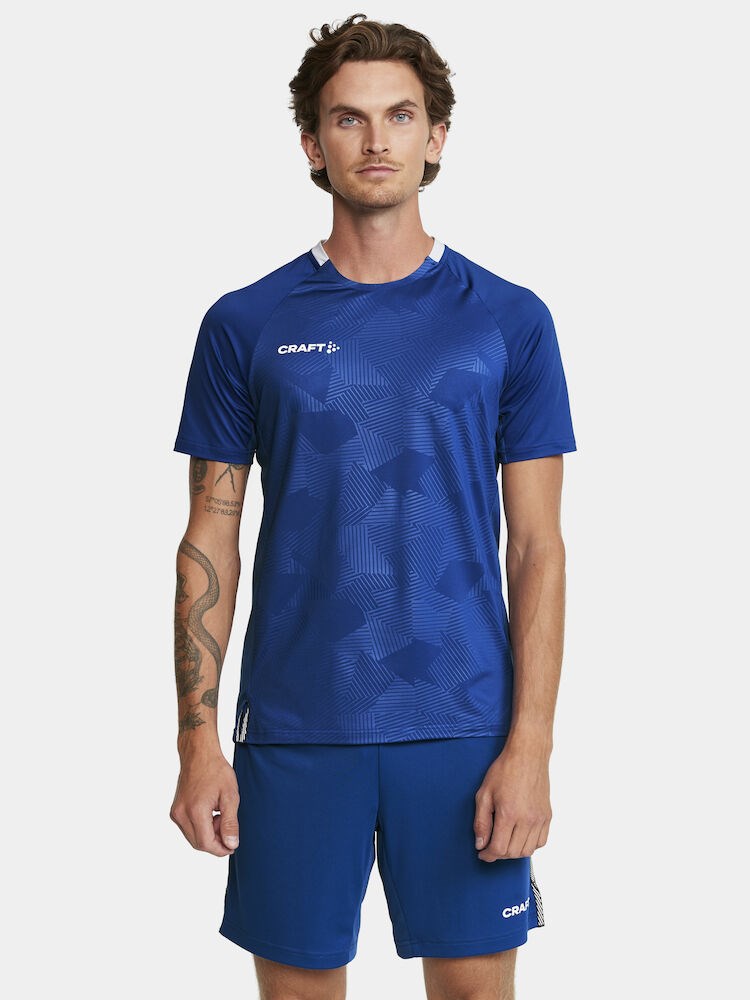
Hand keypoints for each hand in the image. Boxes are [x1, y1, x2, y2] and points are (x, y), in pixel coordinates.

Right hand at [170, 750, 239, 856]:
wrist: (199, 754)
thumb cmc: (216, 770)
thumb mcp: (230, 796)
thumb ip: (230, 822)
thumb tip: (231, 844)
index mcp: (195, 810)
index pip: (206, 843)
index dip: (221, 849)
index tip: (233, 845)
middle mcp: (181, 814)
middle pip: (198, 843)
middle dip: (215, 841)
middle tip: (228, 826)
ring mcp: (176, 812)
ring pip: (193, 837)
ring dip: (208, 834)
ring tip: (219, 815)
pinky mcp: (175, 810)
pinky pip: (188, 828)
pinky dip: (201, 827)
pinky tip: (211, 813)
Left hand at [473, 742, 550, 860]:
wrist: (527, 756)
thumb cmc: (504, 771)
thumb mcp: (484, 794)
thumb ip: (480, 822)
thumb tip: (481, 844)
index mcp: (508, 814)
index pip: (499, 849)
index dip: (488, 855)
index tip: (482, 853)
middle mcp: (527, 819)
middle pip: (513, 853)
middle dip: (499, 854)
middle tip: (491, 846)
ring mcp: (539, 819)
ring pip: (527, 851)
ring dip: (514, 852)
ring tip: (505, 841)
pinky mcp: (547, 816)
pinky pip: (541, 842)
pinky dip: (529, 845)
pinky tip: (520, 837)